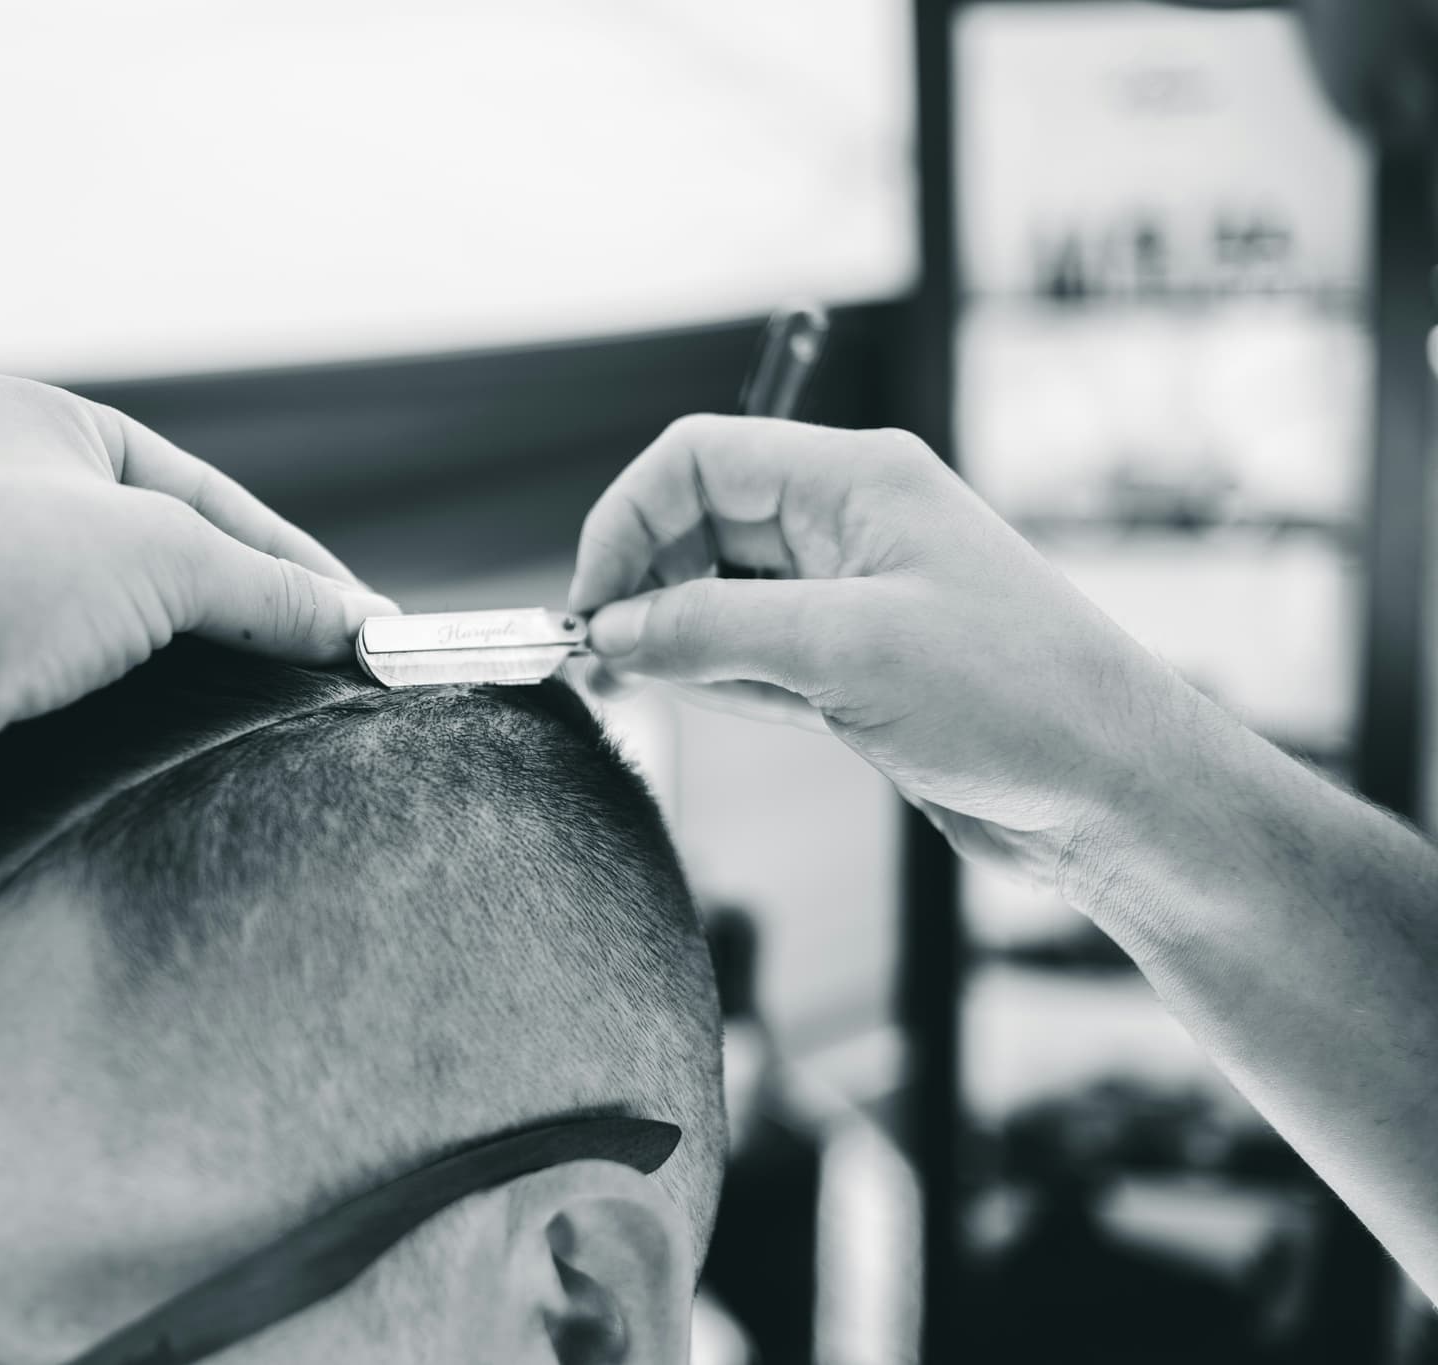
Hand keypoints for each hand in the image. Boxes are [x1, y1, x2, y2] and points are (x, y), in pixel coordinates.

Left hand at [0, 375, 395, 827]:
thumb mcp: (165, 556)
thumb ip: (269, 589)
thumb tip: (364, 628)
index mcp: (35, 418)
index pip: (200, 491)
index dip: (290, 560)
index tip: (362, 625)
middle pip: (158, 554)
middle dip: (238, 610)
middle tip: (325, 667)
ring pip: (108, 621)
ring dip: (181, 661)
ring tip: (261, 707)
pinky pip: (60, 676)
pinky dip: (121, 701)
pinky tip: (166, 733)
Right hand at [568, 416, 1219, 889]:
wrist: (1117, 792)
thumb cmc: (1016, 700)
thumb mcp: (844, 653)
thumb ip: (712, 631)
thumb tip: (613, 630)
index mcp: (855, 481)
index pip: (697, 462)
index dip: (627, 522)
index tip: (594, 607)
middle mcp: (850, 525)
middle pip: (701, 526)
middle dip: (649, 588)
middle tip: (616, 664)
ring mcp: (854, 597)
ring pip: (721, 597)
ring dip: (688, 643)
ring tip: (694, 693)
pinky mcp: (859, 665)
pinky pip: (758, 655)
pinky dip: (729, 681)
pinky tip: (742, 710)